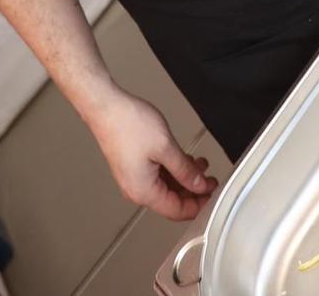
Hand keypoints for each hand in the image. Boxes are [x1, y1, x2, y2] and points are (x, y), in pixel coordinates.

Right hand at [84, 88, 216, 219]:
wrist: (106, 107)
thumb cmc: (128, 124)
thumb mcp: (166, 148)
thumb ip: (186, 170)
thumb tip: (199, 185)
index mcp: (144, 192)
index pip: (177, 211)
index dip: (199, 204)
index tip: (213, 193)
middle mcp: (136, 190)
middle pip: (171, 201)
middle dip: (193, 191)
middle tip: (210, 179)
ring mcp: (133, 179)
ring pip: (166, 188)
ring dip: (184, 178)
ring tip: (200, 165)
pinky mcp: (132, 167)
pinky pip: (156, 176)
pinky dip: (172, 171)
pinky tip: (183, 159)